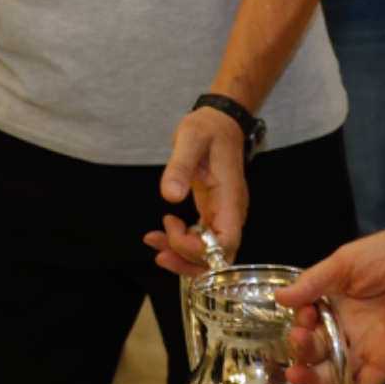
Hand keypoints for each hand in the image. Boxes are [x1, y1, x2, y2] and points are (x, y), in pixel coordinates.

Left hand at [145, 108, 248, 275]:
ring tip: (153, 242)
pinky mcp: (212, 213)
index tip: (173, 230)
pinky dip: (181, 243)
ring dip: (181, 256)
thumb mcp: (191, 139)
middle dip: (188, 261)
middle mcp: (231, 212)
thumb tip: (170, 196)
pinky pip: (200, 240)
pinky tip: (160, 234)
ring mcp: (222, 214)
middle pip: (219, 257)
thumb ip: (180, 167)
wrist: (219, 122)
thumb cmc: (208, 128)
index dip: (201, 250)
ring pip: (209, 253)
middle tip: (158, 249)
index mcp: (230, 198)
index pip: (226, 241)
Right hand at [276, 211, 384, 383]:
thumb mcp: (346, 263)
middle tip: (299, 339)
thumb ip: (314, 282)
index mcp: (334, 301)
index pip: (306, 320)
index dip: (300, 322)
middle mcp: (346, 327)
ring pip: (332, 371)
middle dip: (302, 349)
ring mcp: (364, 348)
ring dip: (313, 378)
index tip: (304, 315)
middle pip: (315, 349)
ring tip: (298, 375)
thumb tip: (279, 298)